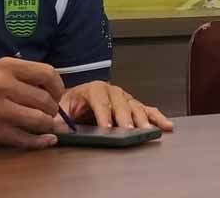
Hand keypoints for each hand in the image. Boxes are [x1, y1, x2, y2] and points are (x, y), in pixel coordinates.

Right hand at [0, 57, 63, 148]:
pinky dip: (41, 142)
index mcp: (6, 67)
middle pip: (45, 100)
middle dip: (53, 109)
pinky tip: (47, 140)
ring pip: (39, 120)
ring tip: (46, 124)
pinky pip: (26, 139)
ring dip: (48, 125)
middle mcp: (3, 86)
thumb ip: (24, 75)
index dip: (58, 86)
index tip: (56, 93)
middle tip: (50, 112)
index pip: (47, 74)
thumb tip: (54, 89)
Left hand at [59, 81, 174, 131]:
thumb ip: (58, 116)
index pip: (100, 100)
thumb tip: (53, 124)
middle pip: (121, 104)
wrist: (76, 100)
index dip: (103, 114)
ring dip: (142, 119)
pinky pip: (147, 110)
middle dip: (125, 118)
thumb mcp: (60, 107)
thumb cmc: (70, 104)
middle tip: (129, 130)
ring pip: (135, 107)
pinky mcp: (133, 106)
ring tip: (147, 130)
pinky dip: (157, 118)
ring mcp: (125, 98)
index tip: (106, 127)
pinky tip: (166, 126)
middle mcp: (112, 91)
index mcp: (94, 89)